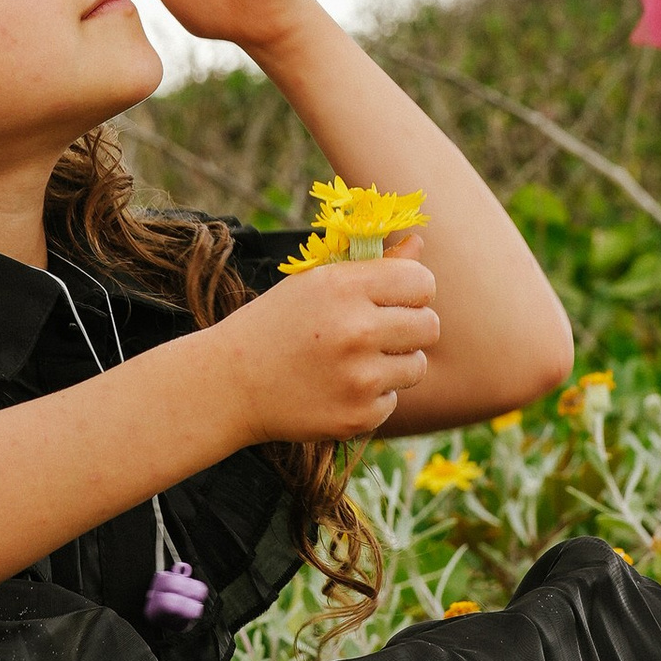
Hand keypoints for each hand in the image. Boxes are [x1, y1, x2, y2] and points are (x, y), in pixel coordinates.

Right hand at [211, 243, 438, 443]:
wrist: (230, 384)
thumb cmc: (277, 324)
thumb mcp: (316, 282)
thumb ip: (373, 265)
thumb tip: (420, 244)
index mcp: (344, 287)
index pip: (421, 281)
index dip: (412, 290)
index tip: (395, 298)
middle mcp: (356, 331)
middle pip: (430, 325)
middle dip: (410, 327)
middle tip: (378, 332)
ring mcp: (359, 378)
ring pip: (417, 366)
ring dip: (394, 364)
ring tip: (354, 361)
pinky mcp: (358, 416)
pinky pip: (392, 400)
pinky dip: (372, 396)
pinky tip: (337, 388)